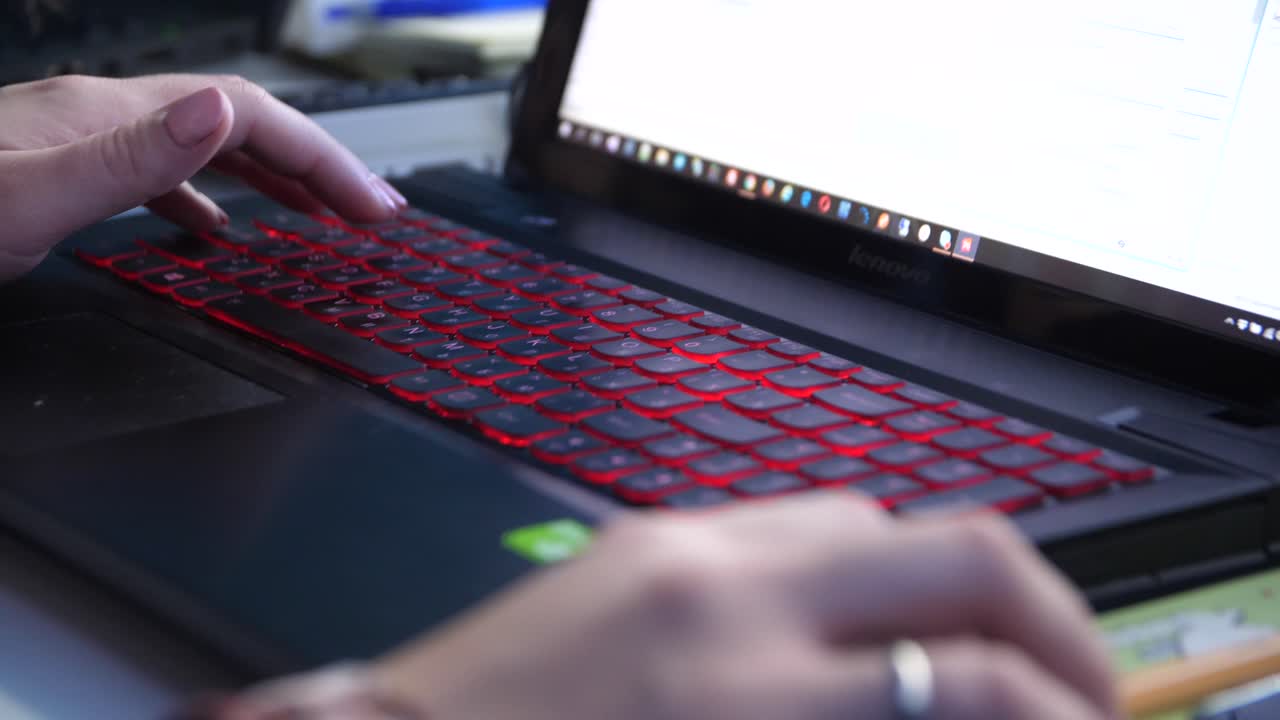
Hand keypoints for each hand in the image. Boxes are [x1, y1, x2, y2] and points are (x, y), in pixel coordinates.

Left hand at [0, 74, 407, 282]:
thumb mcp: (23, 201)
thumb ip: (126, 163)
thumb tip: (217, 118)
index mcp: (108, 117)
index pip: (248, 120)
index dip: (324, 161)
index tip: (374, 209)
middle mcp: (103, 119)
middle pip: (240, 126)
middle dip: (319, 168)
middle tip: (375, 216)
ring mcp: (83, 144)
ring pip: (208, 148)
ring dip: (277, 181)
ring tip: (326, 219)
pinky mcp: (63, 175)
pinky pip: (164, 179)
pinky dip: (213, 202)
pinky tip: (220, 232)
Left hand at [374, 495, 1119, 719]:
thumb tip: (945, 712)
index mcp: (737, 695)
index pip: (966, 677)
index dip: (1063, 709)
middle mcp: (720, 589)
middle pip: (958, 546)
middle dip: (1052, 619)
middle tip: (1074, 688)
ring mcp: (677, 541)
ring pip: (878, 515)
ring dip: (946, 585)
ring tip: (964, 656)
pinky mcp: (641, 530)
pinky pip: (787, 519)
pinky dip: (852, 566)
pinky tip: (849, 624)